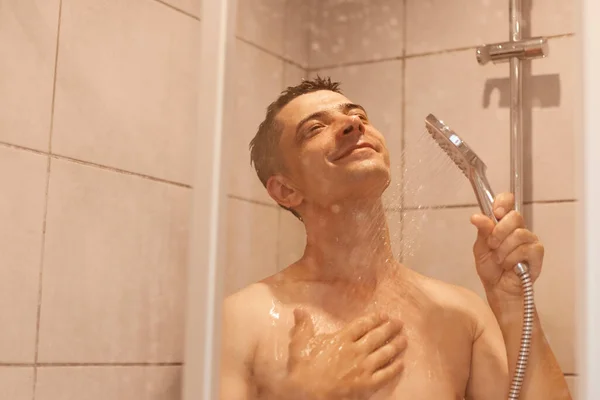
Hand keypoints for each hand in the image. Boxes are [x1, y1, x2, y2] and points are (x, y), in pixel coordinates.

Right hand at [285, 309, 406, 399]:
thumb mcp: (299, 344)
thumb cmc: (303, 369)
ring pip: (385, 353)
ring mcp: (364, 368)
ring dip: (396, 345)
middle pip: (377, 336)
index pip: (362, 325)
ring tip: (405, 339)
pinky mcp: (367, 385)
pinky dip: (395, 368)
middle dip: (390, 328)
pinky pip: (386, 374)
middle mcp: (356, 350)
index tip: (384, 315)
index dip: (375, 318)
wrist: (308, 394)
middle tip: (399, 323)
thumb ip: (303, 326)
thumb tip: (299, 310)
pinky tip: (401, 363)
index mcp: (341, 339)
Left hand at [470, 193, 543, 298]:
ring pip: (519, 234)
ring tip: (499, 259)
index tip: (496, 212)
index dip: (503, 202)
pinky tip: (509, 265)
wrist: (498, 288)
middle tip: (492, 244)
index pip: (508, 201)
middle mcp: (519, 228)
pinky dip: (512, 258)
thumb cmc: (491, 269)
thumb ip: (482, 231)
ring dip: (503, 249)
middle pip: (514, 216)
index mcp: (503, 223)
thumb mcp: (480, 248)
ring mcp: (530, 240)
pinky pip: (525, 249)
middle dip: (498, 232)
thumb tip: (477, 217)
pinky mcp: (537, 253)